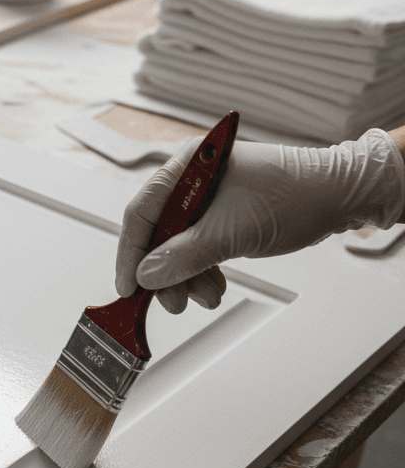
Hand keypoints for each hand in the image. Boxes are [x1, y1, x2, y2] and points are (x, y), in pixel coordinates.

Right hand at [115, 129, 404, 313]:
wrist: (339, 197)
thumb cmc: (293, 197)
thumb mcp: (229, 233)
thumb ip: (182, 256)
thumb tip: (147, 275)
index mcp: (186, 167)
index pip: (141, 212)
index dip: (131, 253)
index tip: (129, 285)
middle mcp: (191, 179)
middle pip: (158, 232)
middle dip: (165, 272)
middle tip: (172, 300)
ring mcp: (207, 198)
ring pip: (178, 245)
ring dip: (187, 277)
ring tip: (205, 296)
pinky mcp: (222, 215)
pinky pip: (198, 247)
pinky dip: (203, 270)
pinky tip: (213, 286)